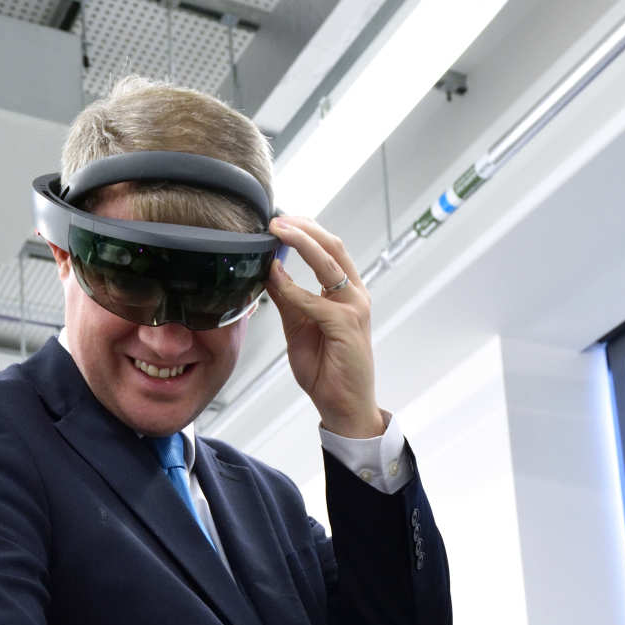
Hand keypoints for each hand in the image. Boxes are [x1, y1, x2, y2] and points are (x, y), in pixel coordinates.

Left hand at [265, 214, 385, 438]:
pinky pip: (315, 300)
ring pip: (328, 263)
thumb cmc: (327, 370)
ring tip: (277, 231)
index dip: (305, 230)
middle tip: (275, 218)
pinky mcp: (347, 326)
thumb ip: (288, 300)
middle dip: (303, 227)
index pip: (329, 249)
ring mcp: (354, 309)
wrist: (344, 406)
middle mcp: (354, 296)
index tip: (278, 221)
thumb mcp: (299, 328)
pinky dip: (293, 288)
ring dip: (301, 243)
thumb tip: (270, 271)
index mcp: (346, 294)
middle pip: (332, 246)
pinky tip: (276, 278)